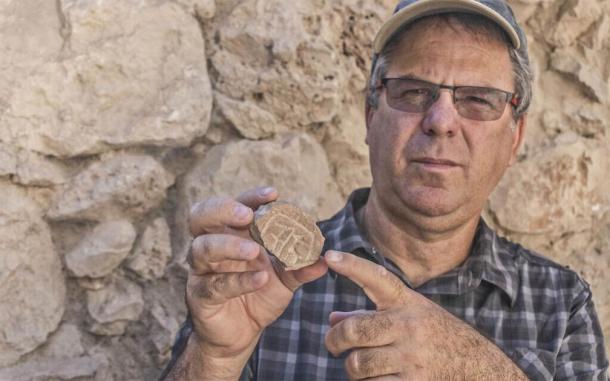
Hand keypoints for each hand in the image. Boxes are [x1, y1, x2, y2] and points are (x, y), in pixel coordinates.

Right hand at [185, 187, 327, 376]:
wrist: (242, 333)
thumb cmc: (259, 295)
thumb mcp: (285, 279)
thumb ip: (301, 267)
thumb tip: (325, 258)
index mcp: (232, 233)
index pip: (235, 206)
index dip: (251, 197)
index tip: (273, 194)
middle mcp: (212, 245)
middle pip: (202, 215)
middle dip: (224, 210)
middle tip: (247, 215)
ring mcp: (202, 270)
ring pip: (203, 248)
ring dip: (229, 245)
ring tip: (254, 251)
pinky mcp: (200, 295)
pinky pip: (215, 284)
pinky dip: (238, 281)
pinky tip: (260, 279)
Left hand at [323, 250, 526, 380]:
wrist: (476, 365)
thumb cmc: (434, 334)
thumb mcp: (409, 315)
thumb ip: (370, 315)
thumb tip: (333, 320)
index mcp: (406, 302)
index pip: (376, 277)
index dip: (352, 265)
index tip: (329, 256)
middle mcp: (408, 326)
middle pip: (354, 330)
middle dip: (335, 340)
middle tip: (334, 345)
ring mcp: (411, 357)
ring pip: (358, 364)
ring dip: (353, 368)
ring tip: (361, 365)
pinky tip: (378, 378)